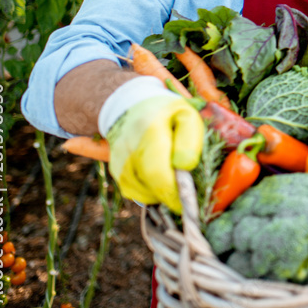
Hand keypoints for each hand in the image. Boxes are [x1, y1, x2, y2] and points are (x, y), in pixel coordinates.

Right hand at [106, 93, 203, 213]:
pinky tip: (160, 178)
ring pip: (143, 194)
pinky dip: (151, 192)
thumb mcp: (187, 116)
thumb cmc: (167, 114)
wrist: (132, 108)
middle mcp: (128, 149)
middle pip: (150, 185)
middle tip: (186, 192)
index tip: (189, 199)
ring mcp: (118, 162)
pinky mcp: (116, 173)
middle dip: (171, 195)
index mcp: (149, 131)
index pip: (157, 171)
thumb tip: (185, 166)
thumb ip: (190, 139)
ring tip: (173, 177)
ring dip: (162, 193)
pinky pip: (136, 193)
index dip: (173, 191)